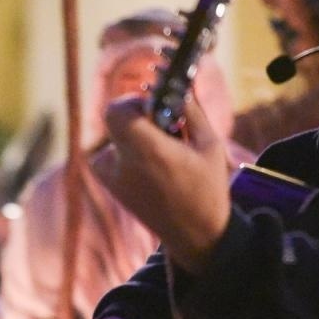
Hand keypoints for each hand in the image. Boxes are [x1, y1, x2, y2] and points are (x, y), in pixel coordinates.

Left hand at [93, 92, 233, 273]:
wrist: (194, 234)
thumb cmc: (207, 189)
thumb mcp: (209, 145)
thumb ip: (192, 110)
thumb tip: (179, 83)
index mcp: (149, 152)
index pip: (117, 110)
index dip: (133, 101)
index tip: (155, 107)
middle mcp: (123, 164)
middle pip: (113, 119)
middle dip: (135, 114)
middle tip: (160, 125)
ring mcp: (112, 179)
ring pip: (112, 136)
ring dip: (133, 135)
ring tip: (161, 152)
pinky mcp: (110, 187)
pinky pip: (108, 156)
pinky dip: (125, 152)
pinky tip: (151, 165)